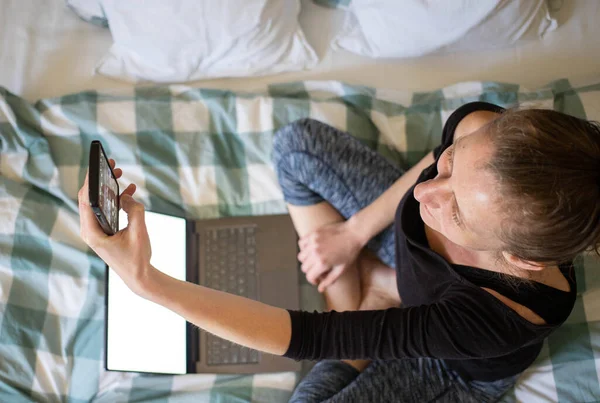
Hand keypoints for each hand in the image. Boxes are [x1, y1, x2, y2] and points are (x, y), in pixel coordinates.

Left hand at [78, 159, 153, 296]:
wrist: (138, 276)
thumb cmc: (137, 258)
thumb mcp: (139, 231)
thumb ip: (135, 210)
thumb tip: (127, 196)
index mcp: (93, 232)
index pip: (86, 200)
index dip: (90, 180)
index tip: (96, 165)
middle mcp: (91, 230)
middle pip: (90, 199)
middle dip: (101, 181)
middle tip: (112, 166)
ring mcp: (97, 230)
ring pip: (99, 203)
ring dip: (110, 190)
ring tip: (121, 176)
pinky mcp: (104, 231)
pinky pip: (108, 210)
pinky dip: (117, 200)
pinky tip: (129, 192)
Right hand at [298, 221, 364, 291]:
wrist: (353, 233)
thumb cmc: (350, 252)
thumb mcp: (341, 269)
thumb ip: (329, 280)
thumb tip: (320, 289)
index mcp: (322, 263)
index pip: (309, 276)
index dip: (313, 280)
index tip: (317, 279)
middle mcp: (315, 253)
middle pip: (304, 267)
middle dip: (311, 271)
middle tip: (318, 270)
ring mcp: (313, 242)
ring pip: (301, 256)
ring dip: (306, 260)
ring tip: (315, 259)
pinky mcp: (313, 234)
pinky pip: (301, 243)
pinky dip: (304, 247)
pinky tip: (311, 249)